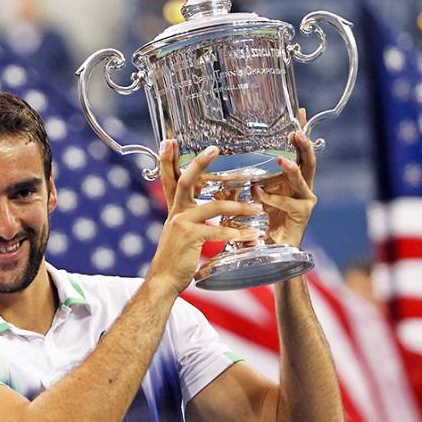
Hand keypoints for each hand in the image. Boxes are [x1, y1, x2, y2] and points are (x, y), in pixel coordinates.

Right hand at [148, 140, 262, 294]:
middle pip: (186, 180)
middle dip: (200, 162)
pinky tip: (252, 235)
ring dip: (239, 206)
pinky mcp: (191, 237)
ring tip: (257, 207)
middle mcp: (176, 212)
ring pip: (214, 206)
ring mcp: (182, 223)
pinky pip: (219, 230)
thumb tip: (212, 207)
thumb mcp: (180, 232)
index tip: (170, 140)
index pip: (169, 179)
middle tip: (214, 148)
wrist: (164, 281)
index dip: (167, 159)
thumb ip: (192, 217)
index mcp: (175, 209)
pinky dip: (238, 232)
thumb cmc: (176, 258)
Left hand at [253, 109, 316, 247]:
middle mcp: (301, 187)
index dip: (299, 131)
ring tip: (281, 161)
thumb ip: (241, 181)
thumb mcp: (248, 195)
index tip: (298, 112)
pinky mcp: (302, 215)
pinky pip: (289, 202)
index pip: (298, 150)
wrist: (267, 252)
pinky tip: (260, 196)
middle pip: (309, 160)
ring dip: (291, 169)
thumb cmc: (258, 222)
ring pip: (302, 180)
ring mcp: (305, 200)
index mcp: (290, 178)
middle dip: (304, 144)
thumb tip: (218, 162)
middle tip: (295, 132)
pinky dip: (274, 198)